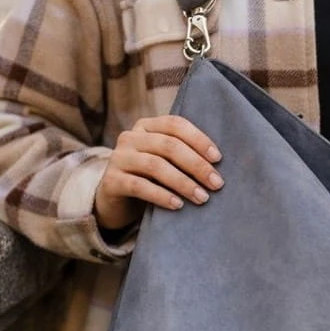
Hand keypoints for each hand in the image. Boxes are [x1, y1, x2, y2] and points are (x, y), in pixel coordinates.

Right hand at [94, 115, 223, 231]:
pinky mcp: (111, 180)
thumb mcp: (164, 161)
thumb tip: (218, 163)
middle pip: (169, 145)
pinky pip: (139, 186)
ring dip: (183, 182)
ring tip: (202, 197)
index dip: (199, 139)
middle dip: (197, 165)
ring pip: (155, 165)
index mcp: (146, 126)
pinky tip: (178, 205)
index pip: (175, 124)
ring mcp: (118, 158)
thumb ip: (182, 154)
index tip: (218, 159)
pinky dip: (162, 195)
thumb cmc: (148, 178)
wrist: (114, 200)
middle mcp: (130, 137)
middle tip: (216, 183)